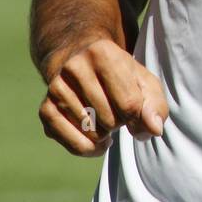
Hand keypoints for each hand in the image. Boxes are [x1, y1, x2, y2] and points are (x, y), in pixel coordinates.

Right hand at [39, 38, 168, 157]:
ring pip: (93, 134)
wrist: (80, 60)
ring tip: (104, 116)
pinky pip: (74, 145)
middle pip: (110, 121)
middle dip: (120, 122)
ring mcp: (56, 89)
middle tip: (116, 109)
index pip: (129, 104)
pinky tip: (95, 135)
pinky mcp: (45, 109)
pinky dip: (90, 148)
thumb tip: (153, 129)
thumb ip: (155, 105)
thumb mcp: (145, 82)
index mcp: (103, 53)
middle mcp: (74, 68)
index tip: (137, 112)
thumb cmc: (121, 75)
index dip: (138, 116)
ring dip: (105, 134)